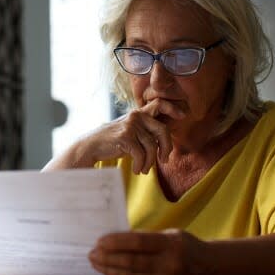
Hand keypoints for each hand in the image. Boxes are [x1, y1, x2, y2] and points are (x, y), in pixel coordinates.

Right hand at [68, 98, 184, 172]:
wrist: (91, 146)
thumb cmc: (113, 142)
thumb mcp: (131, 133)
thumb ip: (146, 133)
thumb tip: (165, 144)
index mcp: (139, 114)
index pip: (159, 104)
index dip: (172, 108)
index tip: (183, 115)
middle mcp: (136, 116)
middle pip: (163, 130)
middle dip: (167, 148)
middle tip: (164, 160)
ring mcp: (131, 125)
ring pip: (151, 147)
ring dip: (149, 162)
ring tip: (143, 169)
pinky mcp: (125, 137)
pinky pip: (141, 154)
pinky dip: (140, 165)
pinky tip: (136, 170)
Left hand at [88, 229, 210, 274]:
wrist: (210, 269)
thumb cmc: (185, 246)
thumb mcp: (170, 235)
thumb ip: (145, 237)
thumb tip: (114, 240)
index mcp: (171, 244)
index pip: (138, 242)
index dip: (116, 241)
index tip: (99, 240)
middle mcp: (169, 265)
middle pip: (131, 261)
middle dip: (108, 257)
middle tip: (92, 253)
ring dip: (109, 270)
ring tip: (95, 263)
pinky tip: (108, 273)